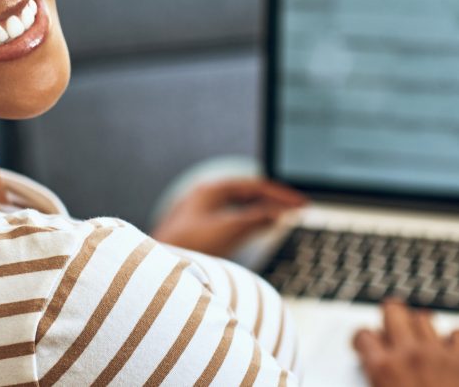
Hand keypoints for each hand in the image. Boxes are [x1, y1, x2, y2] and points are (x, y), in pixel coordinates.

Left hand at [149, 178, 306, 256]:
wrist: (157, 272)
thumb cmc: (186, 248)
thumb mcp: (228, 230)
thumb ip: (256, 219)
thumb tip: (278, 212)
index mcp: (209, 191)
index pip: (253, 186)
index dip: (280, 195)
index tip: (301, 204)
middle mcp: (203, 200)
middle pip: (246, 195)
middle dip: (272, 201)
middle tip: (297, 209)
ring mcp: (199, 216)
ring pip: (238, 209)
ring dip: (262, 212)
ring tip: (283, 218)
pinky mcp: (197, 234)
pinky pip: (231, 223)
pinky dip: (250, 224)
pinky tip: (257, 231)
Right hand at [353, 299, 458, 386]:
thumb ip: (377, 382)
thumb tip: (376, 375)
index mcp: (383, 369)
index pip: (364, 335)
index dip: (363, 339)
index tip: (366, 345)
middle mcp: (409, 354)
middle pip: (394, 311)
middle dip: (390, 318)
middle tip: (391, 330)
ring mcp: (439, 353)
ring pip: (424, 317)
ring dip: (420, 327)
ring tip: (419, 340)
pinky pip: (458, 332)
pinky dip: (454, 339)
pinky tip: (449, 351)